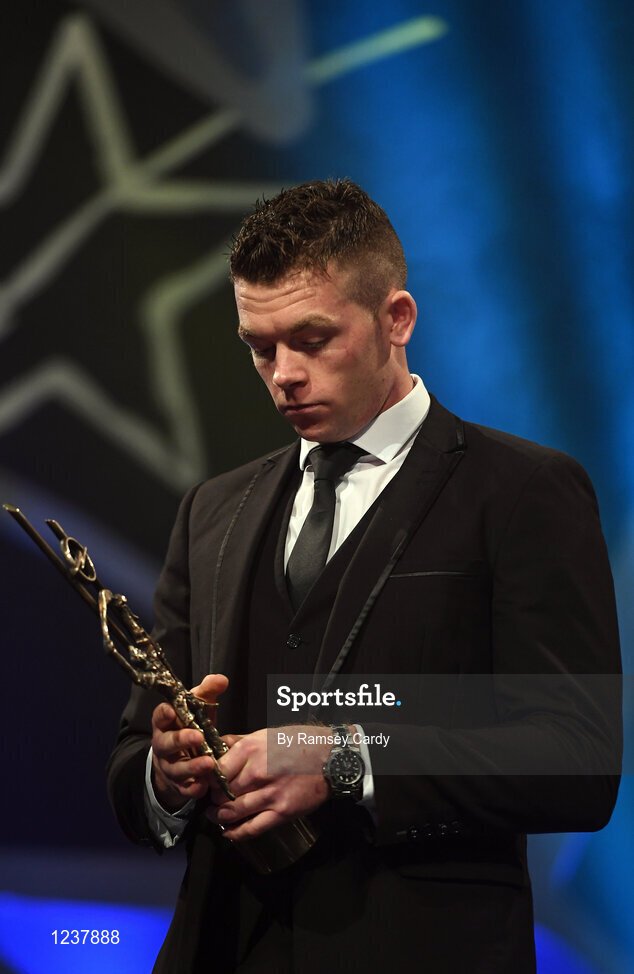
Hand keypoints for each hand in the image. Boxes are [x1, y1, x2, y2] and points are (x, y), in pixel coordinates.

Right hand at [150, 673, 228, 811]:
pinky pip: (185, 789)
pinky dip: (194, 788)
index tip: (171, 711)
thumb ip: (207, 694)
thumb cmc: (189, 729)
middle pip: (167, 744)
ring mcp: (170, 767)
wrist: (178, 761)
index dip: (164, 714)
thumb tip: (221, 679)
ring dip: (193, 766)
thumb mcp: (197, 710)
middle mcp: (163, 746)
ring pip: (177, 768)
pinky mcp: (179, 785)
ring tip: (209, 763)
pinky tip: (204, 786)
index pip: (159, 717)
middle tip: (198, 736)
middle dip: (181, 740)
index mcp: (165, 725)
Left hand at [205, 725, 331, 839]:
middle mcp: (257, 772)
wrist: (330, 758)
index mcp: (250, 750)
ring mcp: (269, 794)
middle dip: (214, 798)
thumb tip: (217, 746)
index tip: (207, 783)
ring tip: (216, 815)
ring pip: (232, 812)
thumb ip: (239, 741)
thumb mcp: (266, 734)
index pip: (216, 771)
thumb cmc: (299, 743)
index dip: (208, 780)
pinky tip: (229, 832)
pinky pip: (251, 828)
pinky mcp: (281, 812)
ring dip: (219, 817)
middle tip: (213, 800)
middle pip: (221, 793)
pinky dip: (236, 833)